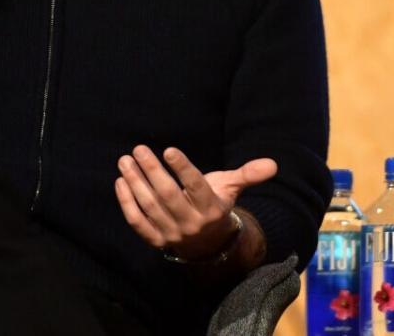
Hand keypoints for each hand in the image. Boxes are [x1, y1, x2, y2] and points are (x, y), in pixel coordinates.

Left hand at [114, 144, 276, 260]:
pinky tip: (120, 181)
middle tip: (139, 149)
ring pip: (150, 207)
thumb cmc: (216, 205)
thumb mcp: (231, 188)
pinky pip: (137, 222)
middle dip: (152, 171)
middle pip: (168, 196)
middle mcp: (190, 223)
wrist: (208, 245)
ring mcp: (171, 233)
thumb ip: (248, 174)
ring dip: (135, 182)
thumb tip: (272, 164)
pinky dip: (126, 203)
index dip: (183, 169)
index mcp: (210, 208)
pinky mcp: (155, 240)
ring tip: (125, 161)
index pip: (195, 187)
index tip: (170, 150)